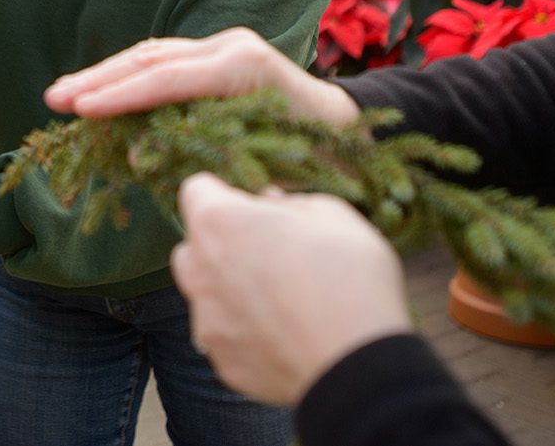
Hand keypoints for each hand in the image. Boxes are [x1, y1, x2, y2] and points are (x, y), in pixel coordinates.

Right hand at [45, 27, 359, 126]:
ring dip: (106, 74)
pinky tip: (99, 91)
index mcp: (246, 67)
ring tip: (64, 94)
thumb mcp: (266, 161)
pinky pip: (165, 61)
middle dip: (100, 79)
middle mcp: (233, 46)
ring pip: (153, 54)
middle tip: (55, 98)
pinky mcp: (218, 54)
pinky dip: (128, 75)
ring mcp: (225, 45)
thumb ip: (203, 155)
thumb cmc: (317, 156)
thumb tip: (138, 156)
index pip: (170, 77)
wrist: (351, 130)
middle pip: (153, 58)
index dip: (121, 94)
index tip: (79, 108)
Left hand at [172, 174, 410, 405]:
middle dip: (223, 244)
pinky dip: (248, 334)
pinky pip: (228, 339)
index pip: (197, 190)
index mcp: (218, 223)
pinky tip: (287, 335)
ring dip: (232, 291)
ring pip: (207, 296)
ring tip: (283, 299)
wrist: (359, 363)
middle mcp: (199, 271)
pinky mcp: (224, 363)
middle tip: (271, 252)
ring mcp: (208, 322)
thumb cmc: (349, 277)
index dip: (227, 195)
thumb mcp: (332, 215)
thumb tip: (271, 204)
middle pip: (195, 246)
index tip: (255, 208)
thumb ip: (289, 204)